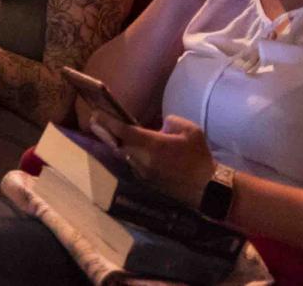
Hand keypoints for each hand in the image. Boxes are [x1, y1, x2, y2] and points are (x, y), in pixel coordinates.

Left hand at [90, 114, 216, 208]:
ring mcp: (144, 173)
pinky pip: (134, 165)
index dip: (108, 122)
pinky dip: (131, 155)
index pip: (123, 131)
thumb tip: (161, 126)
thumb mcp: (190, 130)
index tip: (95, 114)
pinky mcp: (148, 182)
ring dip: (119, 145)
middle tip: (97, 122)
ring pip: (125, 156)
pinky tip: (135, 150)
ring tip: (114, 133)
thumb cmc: (199, 157)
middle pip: (118, 145)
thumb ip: (172, 122)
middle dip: (107, 133)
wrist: (207, 188)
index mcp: (152, 145)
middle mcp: (143, 160)